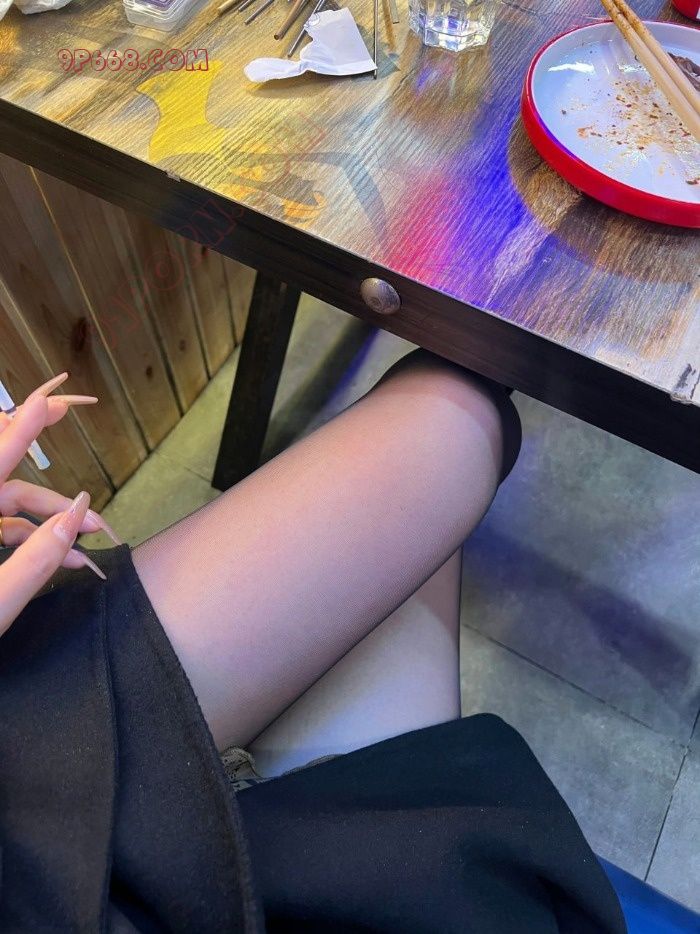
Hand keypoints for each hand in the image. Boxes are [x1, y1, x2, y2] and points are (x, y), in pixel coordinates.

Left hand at [0, 373, 120, 637]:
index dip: (27, 426)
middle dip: (58, 505)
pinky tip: (61, 560)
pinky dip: (26, 543)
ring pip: (5, 513)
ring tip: (90, 549)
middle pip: (9, 490)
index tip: (55, 397)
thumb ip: (37, 558)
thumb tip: (79, 514)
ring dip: (47, 527)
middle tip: (103, 526)